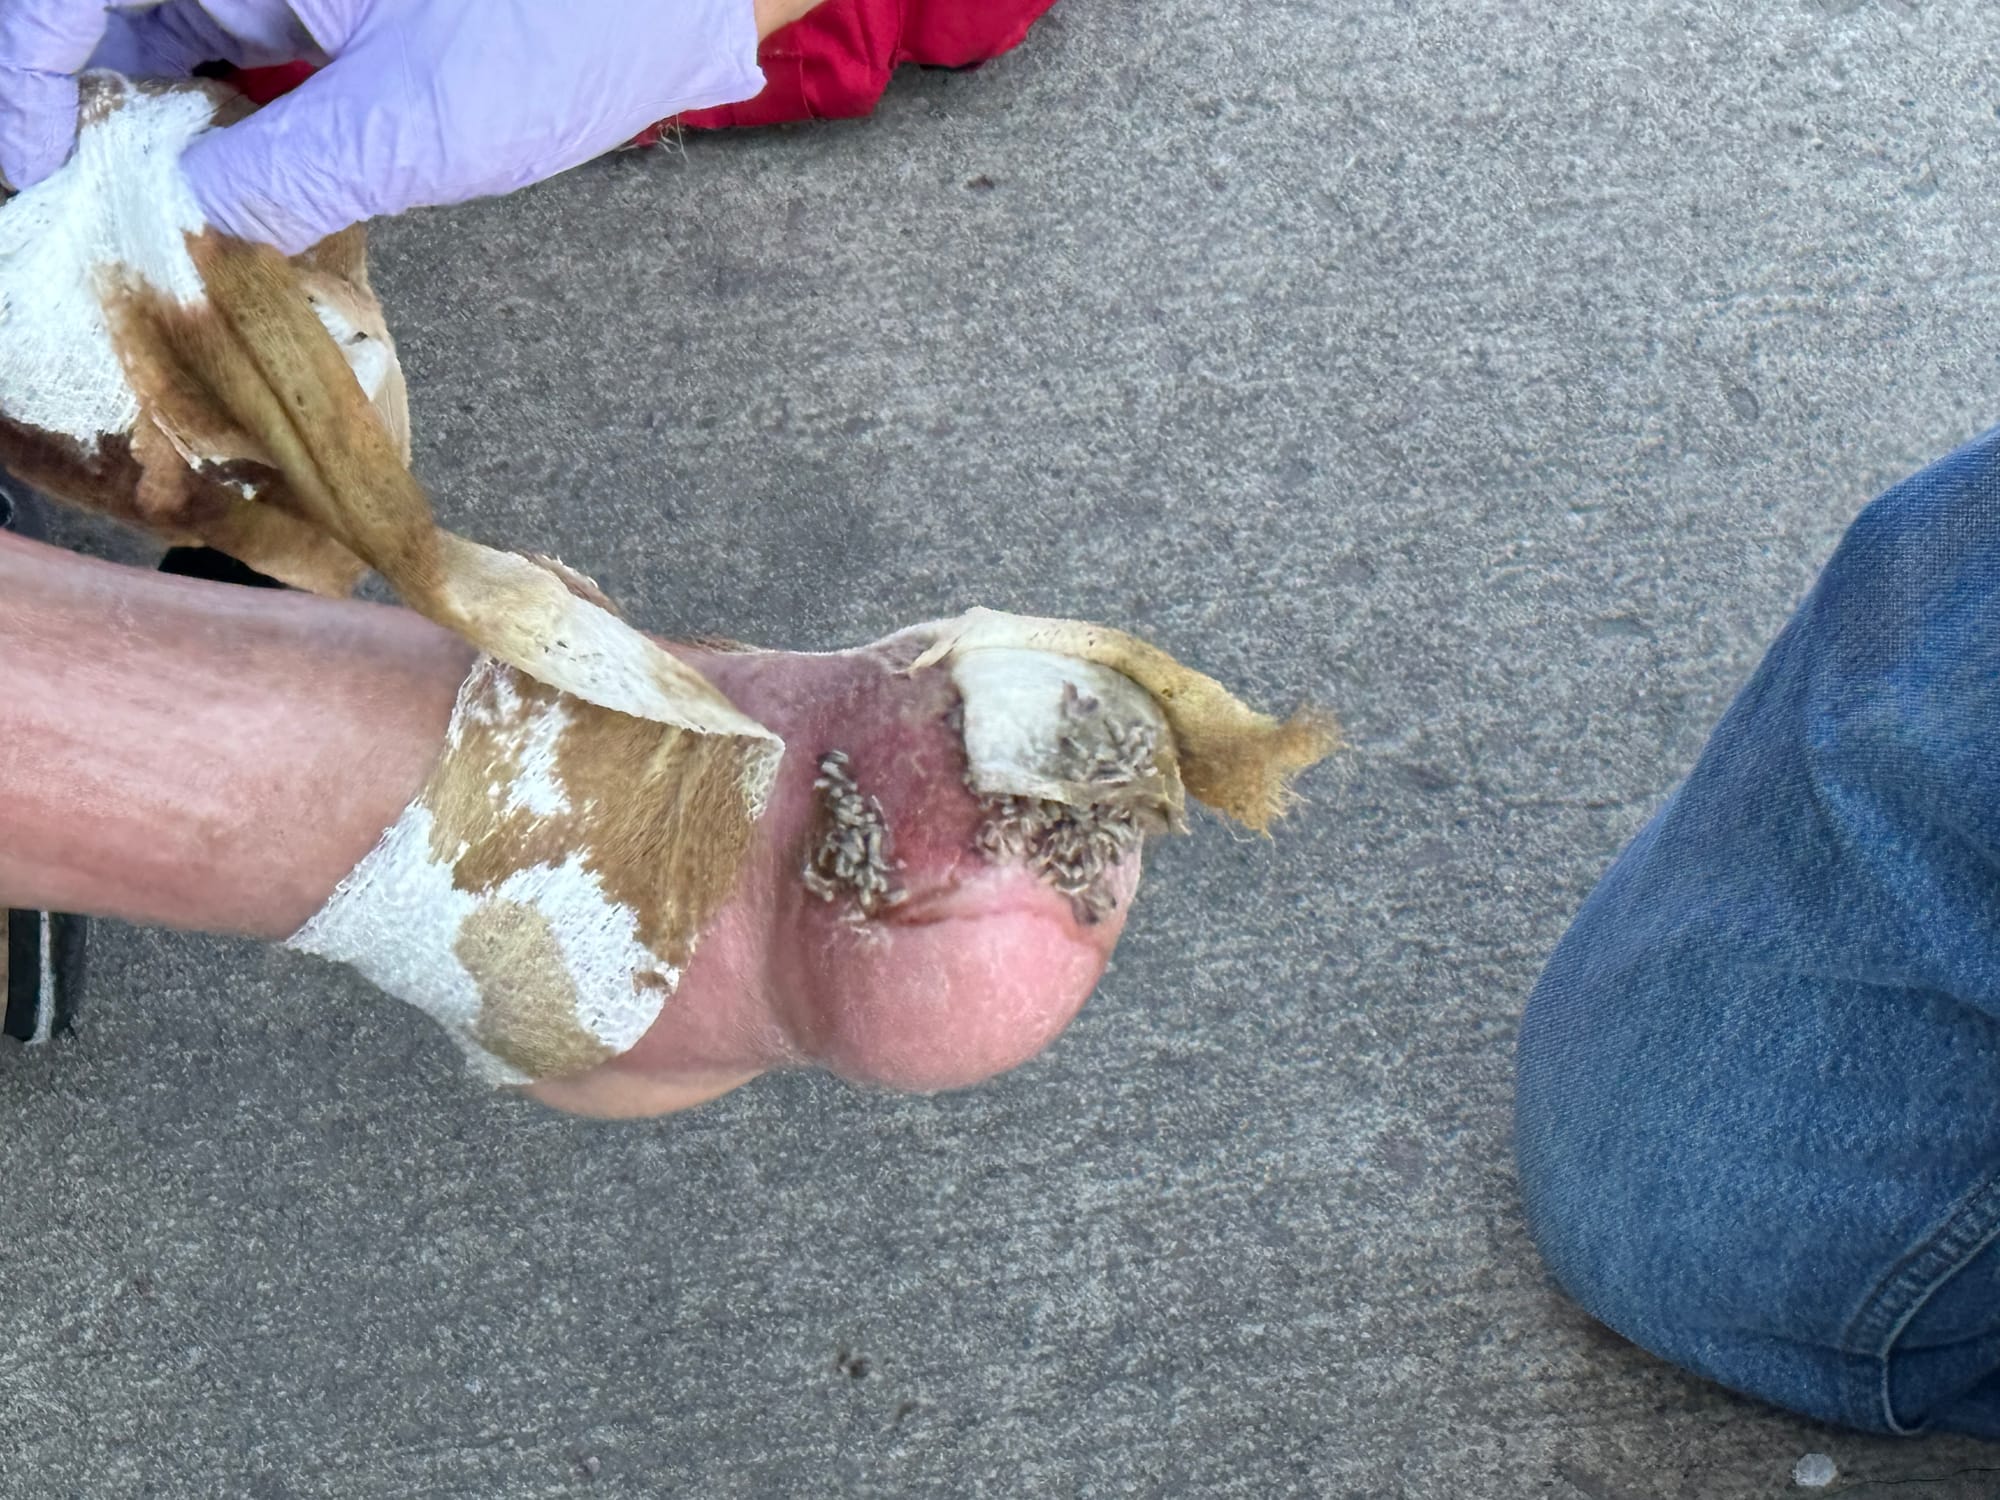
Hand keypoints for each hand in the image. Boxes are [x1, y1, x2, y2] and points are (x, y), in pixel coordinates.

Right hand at [0, 0, 768, 252]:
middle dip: (66, 100)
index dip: (20, 71)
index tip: (33, 174)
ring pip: (153, 20)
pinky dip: (199, 106)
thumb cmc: (574, 23)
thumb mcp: (418, 122)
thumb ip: (282, 175)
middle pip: (94, 0)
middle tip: (71, 213)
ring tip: (131, 217)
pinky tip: (209, 185)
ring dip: (129, 111)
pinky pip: (217, 31)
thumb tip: (183, 225)